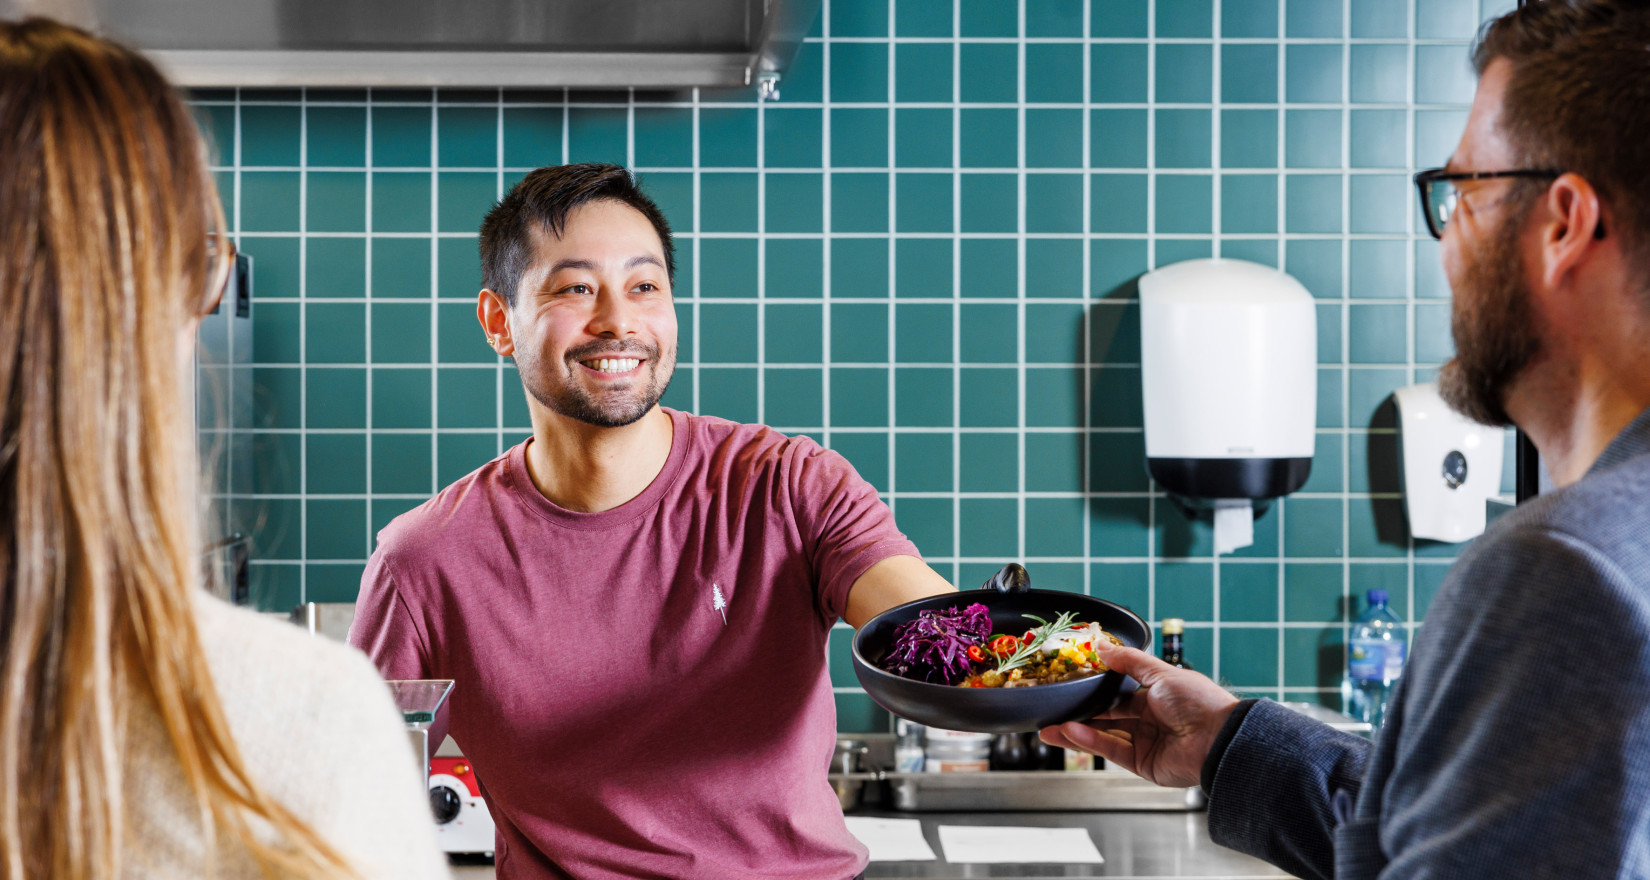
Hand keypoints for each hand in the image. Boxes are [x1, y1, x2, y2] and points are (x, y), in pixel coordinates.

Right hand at [1040, 639, 1238, 788]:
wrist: (1220, 739)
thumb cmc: (1199, 703)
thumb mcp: (1161, 673)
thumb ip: (1128, 661)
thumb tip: (1101, 645)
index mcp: (1157, 698)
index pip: (1119, 694)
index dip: (1095, 691)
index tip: (1070, 686)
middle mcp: (1150, 722)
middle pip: (1107, 717)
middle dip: (1079, 714)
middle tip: (1052, 709)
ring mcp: (1146, 744)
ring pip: (1103, 736)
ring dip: (1076, 731)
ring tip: (1049, 727)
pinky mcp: (1143, 765)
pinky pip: (1111, 750)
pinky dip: (1090, 741)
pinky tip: (1070, 732)